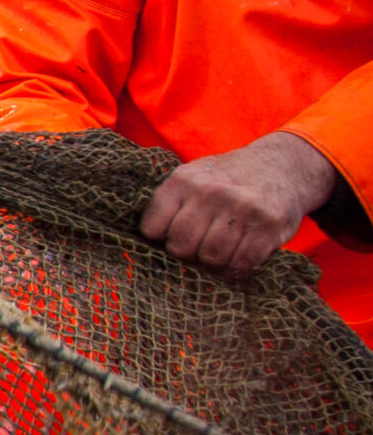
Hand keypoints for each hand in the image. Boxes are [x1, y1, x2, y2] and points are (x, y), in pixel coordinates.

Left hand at [140, 130, 337, 278]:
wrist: (284, 165)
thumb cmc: (229, 179)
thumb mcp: (194, 177)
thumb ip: (172, 204)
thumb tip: (150, 246)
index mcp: (184, 180)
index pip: (153, 229)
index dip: (163, 240)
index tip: (176, 236)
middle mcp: (211, 192)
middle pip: (182, 247)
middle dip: (189, 255)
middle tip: (202, 248)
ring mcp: (242, 207)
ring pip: (211, 258)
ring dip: (216, 263)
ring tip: (222, 252)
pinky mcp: (269, 225)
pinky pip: (242, 263)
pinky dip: (238, 269)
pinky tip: (239, 259)